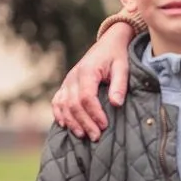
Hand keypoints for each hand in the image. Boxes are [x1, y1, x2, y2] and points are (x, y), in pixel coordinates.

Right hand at [51, 21, 133, 139]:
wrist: (109, 43)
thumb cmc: (117, 56)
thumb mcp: (123, 67)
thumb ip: (119, 85)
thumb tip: (116, 103)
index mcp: (87, 71)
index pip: (86, 97)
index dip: (94, 113)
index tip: (104, 125)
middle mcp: (73, 77)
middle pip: (73, 104)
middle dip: (84, 122)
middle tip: (96, 137)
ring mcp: (67, 81)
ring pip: (63, 105)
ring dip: (72, 122)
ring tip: (83, 135)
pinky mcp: (66, 85)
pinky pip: (57, 101)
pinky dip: (59, 114)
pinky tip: (65, 125)